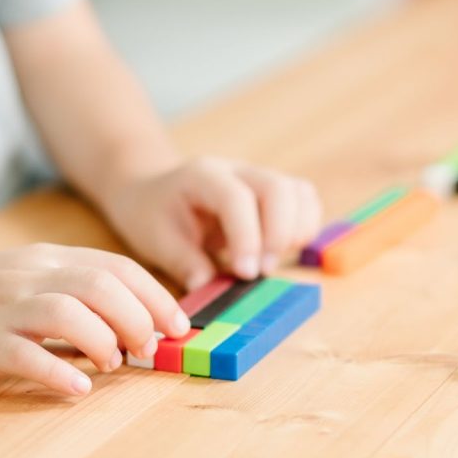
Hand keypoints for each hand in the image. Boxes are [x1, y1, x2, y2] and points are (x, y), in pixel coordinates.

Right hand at [0, 244, 190, 394]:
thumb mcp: (27, 279)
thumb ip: (75, 294)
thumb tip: (134, 328)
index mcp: (48, 258)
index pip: (117, 267)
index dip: (156, 296)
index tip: (179, 326)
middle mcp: (30, 274)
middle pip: (101, 286)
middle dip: (138, 318)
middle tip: (147, 349)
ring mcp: (2, 306)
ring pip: (67, 312)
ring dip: (103, 341)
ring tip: (113, 365)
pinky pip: (24, 354)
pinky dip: (57, 373)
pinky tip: (77, 390)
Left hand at [102, 157, 322, 289]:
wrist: (153, 193)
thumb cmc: (153, 215)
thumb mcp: (155, 239)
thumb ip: (184, 262)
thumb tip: (209, 287)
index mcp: (203, 175)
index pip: (236, 198)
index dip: (247, 237)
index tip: (245, 274)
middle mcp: (237, 170)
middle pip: (277, 188)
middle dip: (278, 234)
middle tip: (262, 272)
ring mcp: (259, 177)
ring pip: (298, 192)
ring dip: (296, 231)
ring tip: (272, 261)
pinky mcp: (274, 192)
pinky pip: (305, 201)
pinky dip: (304, 227)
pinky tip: (284, 251)